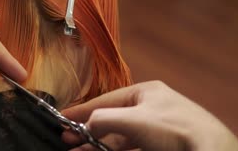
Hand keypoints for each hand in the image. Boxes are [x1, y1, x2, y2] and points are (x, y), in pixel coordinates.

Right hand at [61, 81, 237, 150]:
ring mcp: (155, 129)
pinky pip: (130, 147)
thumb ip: (103, 119)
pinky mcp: (160, 146)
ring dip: (98, 144)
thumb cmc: (175, 129)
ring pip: (119, 136)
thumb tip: (84, 127)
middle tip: (67, 140)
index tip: (62, 118)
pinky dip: (112, 150)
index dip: (82, 109)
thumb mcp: (133, 120)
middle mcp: (149, 108)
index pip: (105, 100)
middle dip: (88, 130)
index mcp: (145, 92)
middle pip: (111, 120)